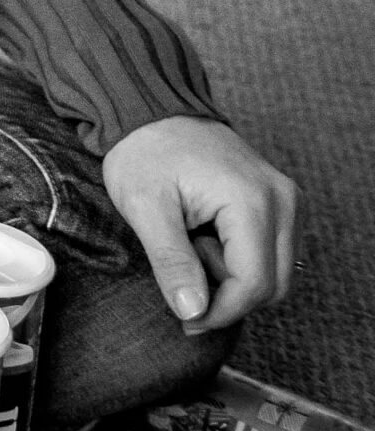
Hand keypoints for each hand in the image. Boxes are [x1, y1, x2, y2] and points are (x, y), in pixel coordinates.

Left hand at [103, 116, 297, 333]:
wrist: (151, 111)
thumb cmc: (144, 153)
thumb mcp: (144, 206)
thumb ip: (171, 261)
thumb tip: (193, 312)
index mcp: (252, 201)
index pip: (255, 284)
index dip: (221, 312)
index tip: (185, 319)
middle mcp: (283, 201)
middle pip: (274, 285)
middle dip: (228, 295)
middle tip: (183, 274)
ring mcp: (287, 201)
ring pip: (277, 273)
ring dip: (234, 277)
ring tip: (191, 245)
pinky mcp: (280, 203)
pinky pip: (272, 253)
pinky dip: (241, 260)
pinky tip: (206, 238)